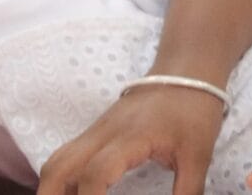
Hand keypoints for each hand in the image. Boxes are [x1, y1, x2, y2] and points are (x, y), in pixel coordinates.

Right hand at [36, 80, 226, 194]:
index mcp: (129, 138)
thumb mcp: (198, 156)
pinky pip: (68, 156)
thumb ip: (187, 192)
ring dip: (52, 188)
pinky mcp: (96, 131)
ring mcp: (96, 130)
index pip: (95, 173)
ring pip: (58, 160)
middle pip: (59, 166)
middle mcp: (103, 133)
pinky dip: (62, 179)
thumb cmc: (194, 110)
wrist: (186, 69)